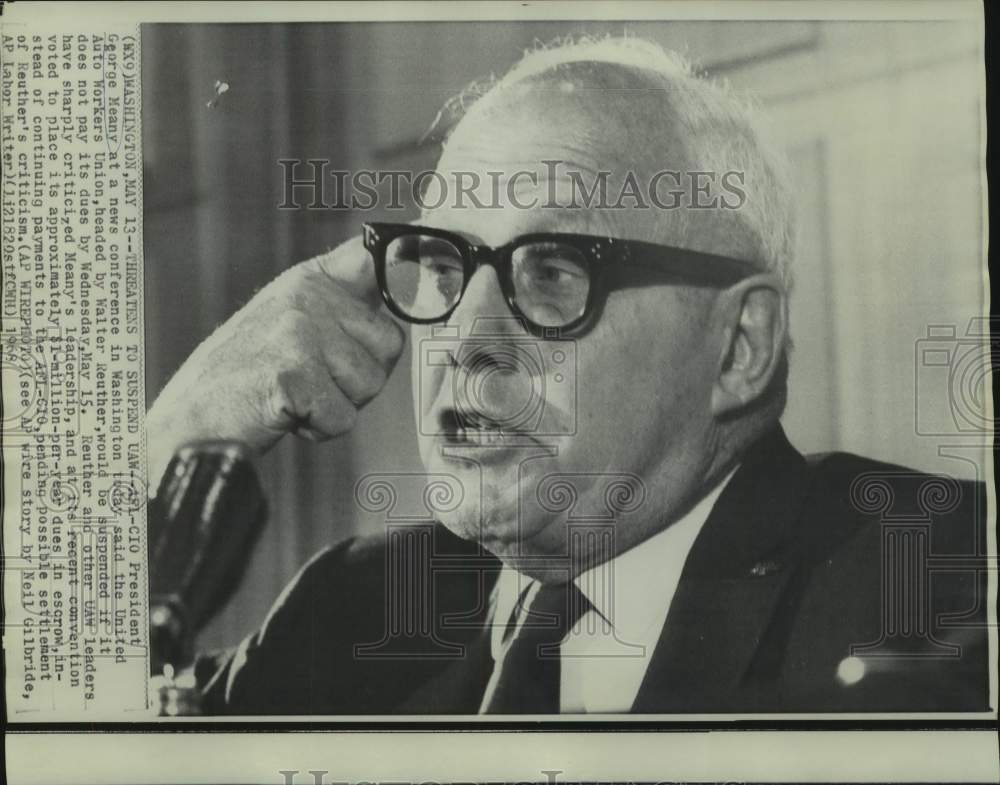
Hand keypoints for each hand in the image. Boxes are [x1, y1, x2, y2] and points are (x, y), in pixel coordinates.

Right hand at [145, 235, 404, 489]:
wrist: (190, 419)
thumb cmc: (246, 379)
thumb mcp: (290, 323)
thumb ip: (339, 304)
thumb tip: (404, 275)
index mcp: (308, 281)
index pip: (373, 256)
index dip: (414, 253)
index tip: (440, 244)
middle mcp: (306, 296)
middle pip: (389, 346)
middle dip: (360, 379)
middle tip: (312, 382)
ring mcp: (299, 331)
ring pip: (370, 385)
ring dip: (337, 405)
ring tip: (294, 396)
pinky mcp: (293, 373)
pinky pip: (344, 417)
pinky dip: (319, 429)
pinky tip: (283, 413)